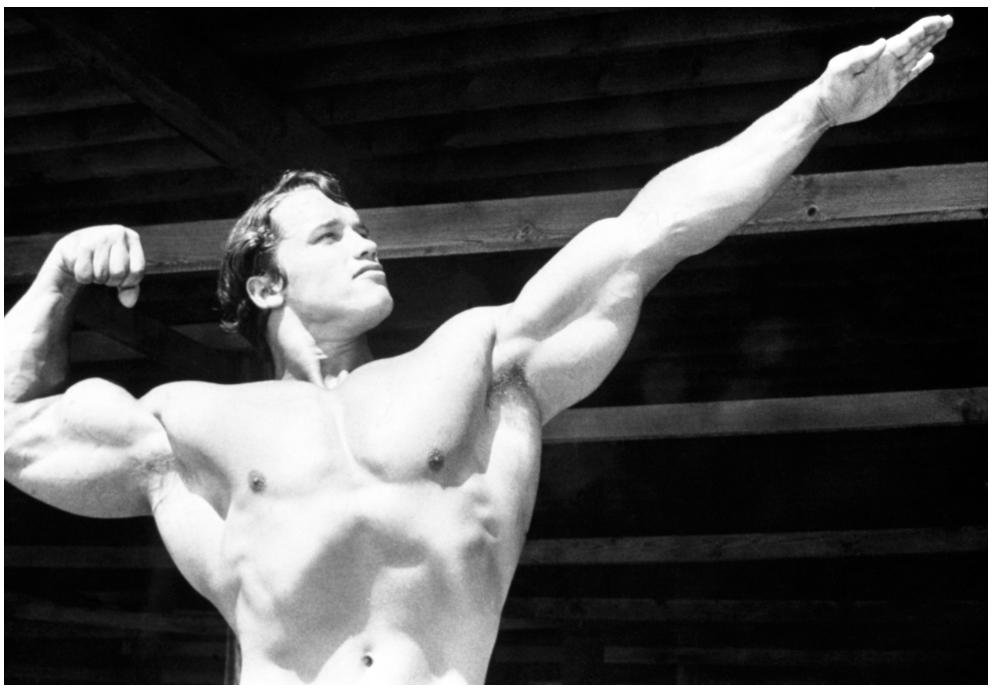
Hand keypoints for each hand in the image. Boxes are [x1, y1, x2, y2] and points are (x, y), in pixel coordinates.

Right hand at [50, 225, 145, 307]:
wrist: (72, 249)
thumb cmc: (102, 261)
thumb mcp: (121, 273)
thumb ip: (129, 288)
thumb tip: (129, 303)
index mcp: (132, 238)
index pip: (137, 270)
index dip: (128, 281)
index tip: (120, 279)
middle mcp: (118, 233)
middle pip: (119, 272)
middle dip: (110, 280)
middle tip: (103, 272)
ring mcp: (99, 236)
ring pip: (101, 274)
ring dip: (95, 278)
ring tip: (92, 267)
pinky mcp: (81, 245)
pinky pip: (85, 274)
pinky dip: (83, 277)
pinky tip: (81, 266)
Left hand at [815, 15, 952, 126]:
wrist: (827, 108)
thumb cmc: (831, 86)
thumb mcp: (842, 68)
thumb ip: (861, 56)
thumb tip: (881, 42)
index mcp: (879, 54)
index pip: (907, 38)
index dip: (924, 29)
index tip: (940, 20)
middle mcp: (887, 61)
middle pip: (915, 43)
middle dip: (932, 32)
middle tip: (948, 20)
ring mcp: (889, 74)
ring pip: (914, 55)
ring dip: (929, 44)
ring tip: (943, 33)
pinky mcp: (889, 88)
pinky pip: (909, 74)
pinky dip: (920, 66)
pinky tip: (930, 58)